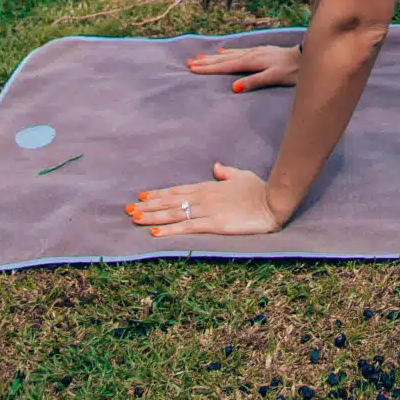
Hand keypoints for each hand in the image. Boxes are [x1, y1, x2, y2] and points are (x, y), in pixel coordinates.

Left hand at [125, 163, 288, 235]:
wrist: (272, 201)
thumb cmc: (259, 189)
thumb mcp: (241, 176)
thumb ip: (226, 173)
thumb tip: (216, 166)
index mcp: (209, 187)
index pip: (177, 191)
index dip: (158, 194)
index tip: (142, 196)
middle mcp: (203, 197)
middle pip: (170, 202)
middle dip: (148, 205)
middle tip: (127, 209)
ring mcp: (207, 210)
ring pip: (173, 214)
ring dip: (152, 216)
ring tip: (134, 218)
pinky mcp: (213, 224)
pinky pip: (186, 227)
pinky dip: (169, 230)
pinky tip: (155, 233)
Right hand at [186, 43, 301, 91]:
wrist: (307, 57)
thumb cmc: (292, 70)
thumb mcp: (274, 78)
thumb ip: (254, 82)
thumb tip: (234, 87)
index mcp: (251, 62)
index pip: (225, 66)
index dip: (208, 69)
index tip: (192, 69)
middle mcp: (250, 54)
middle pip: (224, 60)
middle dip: (206, 62)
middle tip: (189, 63)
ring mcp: (255, 52)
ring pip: (229, 55)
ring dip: (214, 57)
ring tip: (200, 57)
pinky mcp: (260, 52)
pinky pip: (238, 51)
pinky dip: (228, 52)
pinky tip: (223, 51)